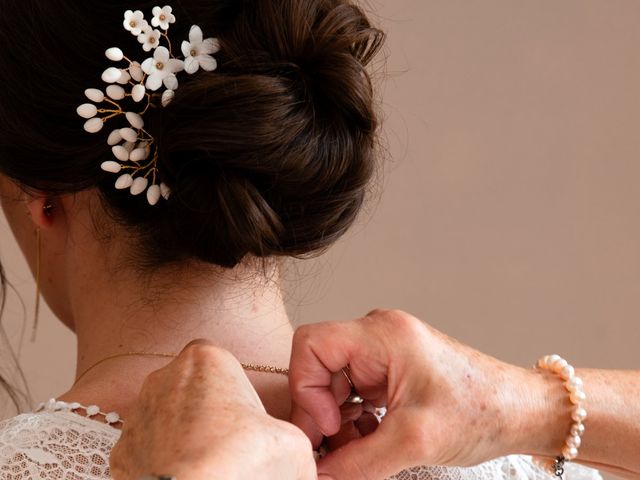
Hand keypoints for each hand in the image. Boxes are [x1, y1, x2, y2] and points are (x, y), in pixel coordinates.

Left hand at [110, 340, 316, 479]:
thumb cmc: (238, 460)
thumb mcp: (291, 442)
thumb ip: (289, 436)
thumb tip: (293, 456)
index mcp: (206, 359)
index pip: (222, 361)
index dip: (237, 389)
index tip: (247, 416)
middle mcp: (165, 377)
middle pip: (193, 387)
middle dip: (209, 411)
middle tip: (230, 441)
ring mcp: (137, 414)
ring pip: (167, 417)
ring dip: (184, 434)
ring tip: (208, 462)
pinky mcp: (120, 451)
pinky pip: (147, 450)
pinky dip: (162, 461)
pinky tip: (184, 475)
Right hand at [289, 309, 551, 478]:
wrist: (522, 412)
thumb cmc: (482, 412)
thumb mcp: (414, 441)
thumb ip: (356, 463)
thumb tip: (317, 476)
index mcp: (381, 334)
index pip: (311, 345)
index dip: (307, 388)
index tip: (327, 427)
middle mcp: (378, 336)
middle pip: (319, 367)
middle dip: (321, 412)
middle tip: (331, 450)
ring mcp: (384, 353)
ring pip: (334, 385)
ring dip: (338, 422)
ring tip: (358, 450)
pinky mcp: (391, 372)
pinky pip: (354, 393)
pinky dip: (354, 422)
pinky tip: (371, 443)